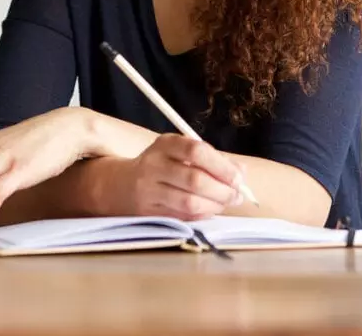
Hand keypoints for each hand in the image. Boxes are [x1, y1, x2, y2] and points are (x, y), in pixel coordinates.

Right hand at [113, 133, 245, 219]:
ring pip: (189, 203)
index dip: (221, 166)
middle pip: (195, 180)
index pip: (196, 151)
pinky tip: (208, 210)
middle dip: (222, 191)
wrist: (120, 185)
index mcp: (165, 144)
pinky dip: (201, 216)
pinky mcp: (147, 212)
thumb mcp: (181, 154)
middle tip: (236, 195)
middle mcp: (153, 165)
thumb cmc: (162, 166)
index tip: (238, 178)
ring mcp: (148, 190)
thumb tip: (242, 172)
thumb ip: (212, 159)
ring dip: (214, 206)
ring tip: (225, 203)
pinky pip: (182, 217)